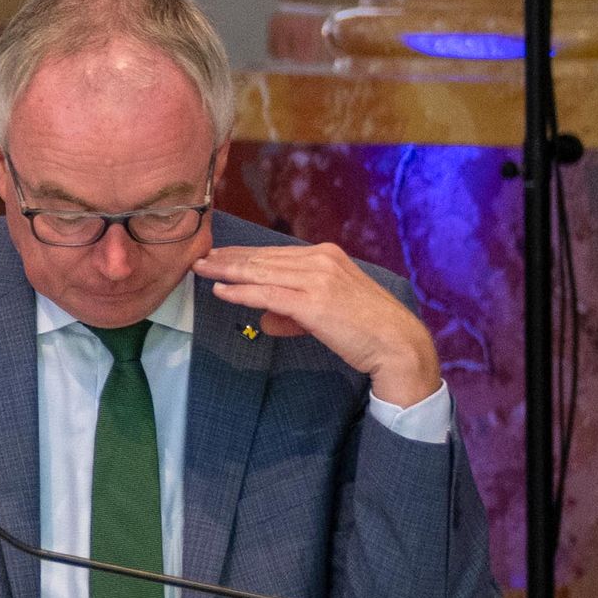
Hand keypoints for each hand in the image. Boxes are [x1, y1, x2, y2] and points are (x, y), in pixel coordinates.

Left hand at [199, 240, 445, 406]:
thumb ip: (294, 312)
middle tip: (199, 258)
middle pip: (263, 258)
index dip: (244, 254)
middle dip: (228, 259)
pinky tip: (221, 291)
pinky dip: (240, 292)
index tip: (219, 255)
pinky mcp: (313, 302)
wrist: (398, 344)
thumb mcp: (329, 309)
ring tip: (201, 270)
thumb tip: (266, 319)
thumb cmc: (367, 329)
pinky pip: (267, 294)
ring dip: (227, 271)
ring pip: (261, 272)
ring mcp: (317, 279)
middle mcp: (321, 260)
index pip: (275, 253)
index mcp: (327, 255)